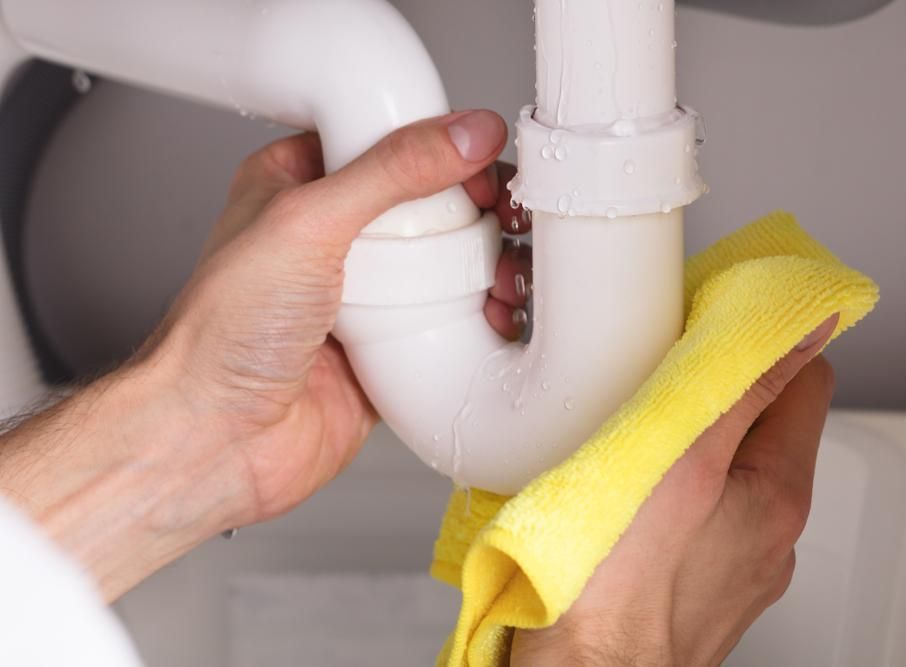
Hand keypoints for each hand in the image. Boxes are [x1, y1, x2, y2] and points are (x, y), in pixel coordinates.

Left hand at [0, 110, 530, 598]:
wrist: (219, 439)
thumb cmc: (221, 336)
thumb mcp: (308, 222)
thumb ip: (392, 170)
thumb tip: (464, 134)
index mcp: (298, 185)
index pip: (382, 138)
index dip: (437, 142)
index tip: (481, 155)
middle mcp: (332, 237)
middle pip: (426, 203)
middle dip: (476, 209)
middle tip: (501, 218)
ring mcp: (363, 294)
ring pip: (445, 263)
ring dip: (488, 264)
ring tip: (504, 272)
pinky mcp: (387, 346)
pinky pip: (449, 321)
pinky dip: (480, 316)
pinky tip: (495, 313)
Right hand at [510, 316, 838, 666]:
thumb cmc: (615, 587)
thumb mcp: (685, 461)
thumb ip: (745, 389)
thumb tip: (806, 331)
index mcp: (779, 494)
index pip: (807, 384)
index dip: (767, 344)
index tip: (721, 327)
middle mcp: (770, 532)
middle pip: (761, 426)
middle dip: (715, 394)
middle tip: (660, 383)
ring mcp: (734, 562)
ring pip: (723, 471)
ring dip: (687, 444)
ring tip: (634, 442)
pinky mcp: (695, 580)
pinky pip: (696, 515)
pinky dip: (668, 492)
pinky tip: (626, 497)